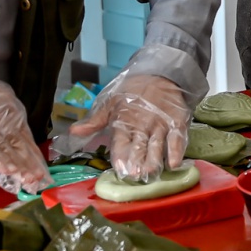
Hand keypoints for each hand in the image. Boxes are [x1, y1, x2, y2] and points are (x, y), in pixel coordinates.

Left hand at [68, 72, 190, 183]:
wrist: (160, 73)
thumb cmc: (132, 92)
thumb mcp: (110, 103)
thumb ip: (94, 121)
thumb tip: (73, 132)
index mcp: (123, 122)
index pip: (121, 143)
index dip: (120, 156)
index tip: (119, 169)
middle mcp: (142, 126)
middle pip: (139, 148)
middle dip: (137, 163)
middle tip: (135, 176)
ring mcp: (160, 125)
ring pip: (157, 146)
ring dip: (154, 160)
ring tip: (150, 173)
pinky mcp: (176, 123)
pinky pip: (177, 139)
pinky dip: (176, 151)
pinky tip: (173, 164)